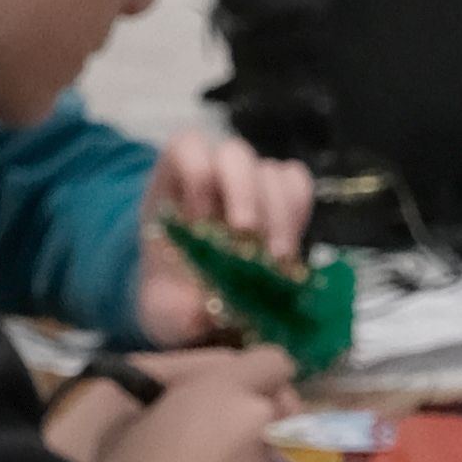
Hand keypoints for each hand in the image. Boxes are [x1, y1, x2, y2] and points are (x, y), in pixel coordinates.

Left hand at [134, 125, 317, 338]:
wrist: (198, 310)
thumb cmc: (172, 300)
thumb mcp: (163, 312)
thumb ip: (176, 312)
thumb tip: (203, 314)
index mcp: (172, 183)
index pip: (187, 147)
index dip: (198, 175)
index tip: (201, 221)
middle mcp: (215, 173)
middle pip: (236, 154)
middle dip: (244, 193)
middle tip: (247, 235)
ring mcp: (252, 184)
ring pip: (273, 173)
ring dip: (279, 215)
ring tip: (276, 260)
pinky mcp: (281, 202)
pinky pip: (298, 188)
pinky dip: (298, 215)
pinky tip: (288, 255)